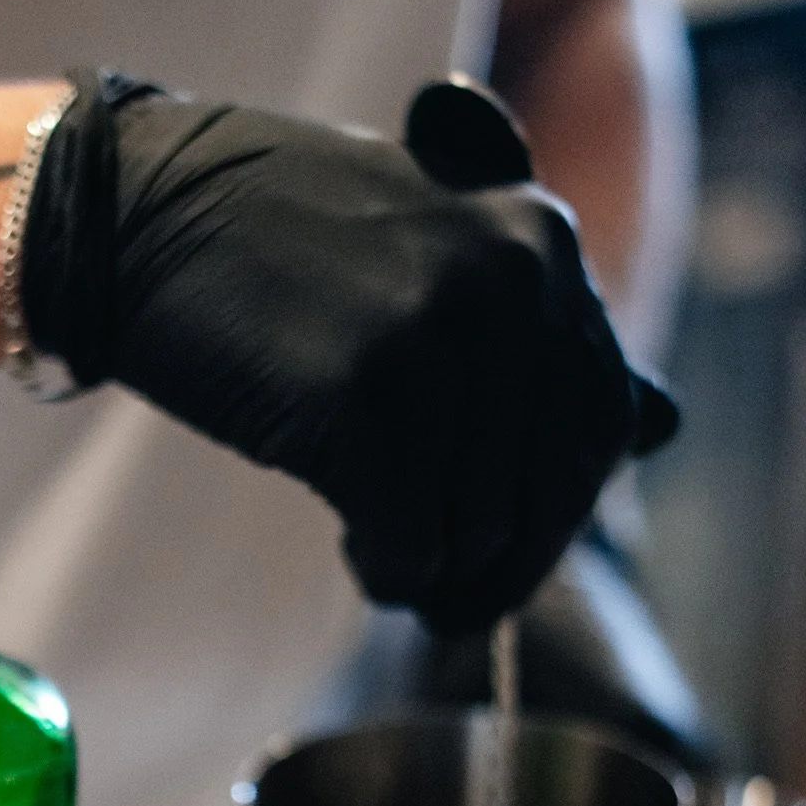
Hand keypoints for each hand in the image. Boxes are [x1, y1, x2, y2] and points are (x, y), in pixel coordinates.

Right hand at [22, 73, 675, 632]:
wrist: (142, 217)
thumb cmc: (282, 250)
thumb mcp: (441, 256)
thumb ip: (548, 337)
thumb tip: (663, 425)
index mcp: (542, 240)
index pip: (602, 425)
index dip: (554, 515)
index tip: (498, 551)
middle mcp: (510, 280)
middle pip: (548, 495)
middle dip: (498, 564)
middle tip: (439, 588)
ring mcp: (439, 338)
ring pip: (480, 533)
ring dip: (431, 567)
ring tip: (376, 542)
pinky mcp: (365, 401)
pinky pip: (412, 549)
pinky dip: (387, 574)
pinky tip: (352, 549)